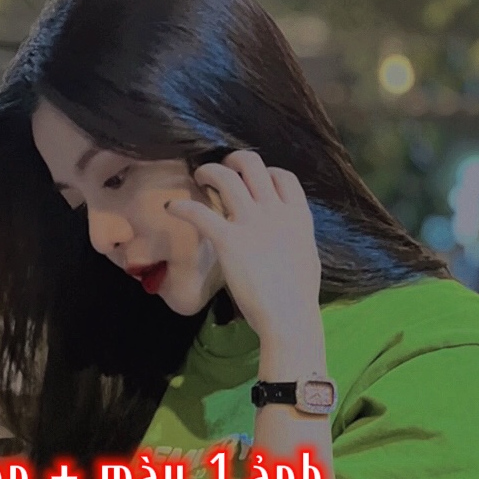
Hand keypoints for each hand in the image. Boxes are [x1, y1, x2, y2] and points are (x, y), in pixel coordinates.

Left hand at [166, 151, 321, 339]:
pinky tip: (171, 209)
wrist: (289, 317)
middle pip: (252, 164)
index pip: (282, 175)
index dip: (265, 172)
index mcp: (298, 215)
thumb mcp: (306, 256)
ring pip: (225, 176)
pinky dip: (182, 207)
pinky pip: (200, 212)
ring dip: (207, 172)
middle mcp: (274, 210)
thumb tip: (288, 235)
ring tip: (197, 178)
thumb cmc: (298, 296)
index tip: (252, 181)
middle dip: (233, 161)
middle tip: (220, 172)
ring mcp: (251, 222)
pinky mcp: (229, 239)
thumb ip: (294, 237)